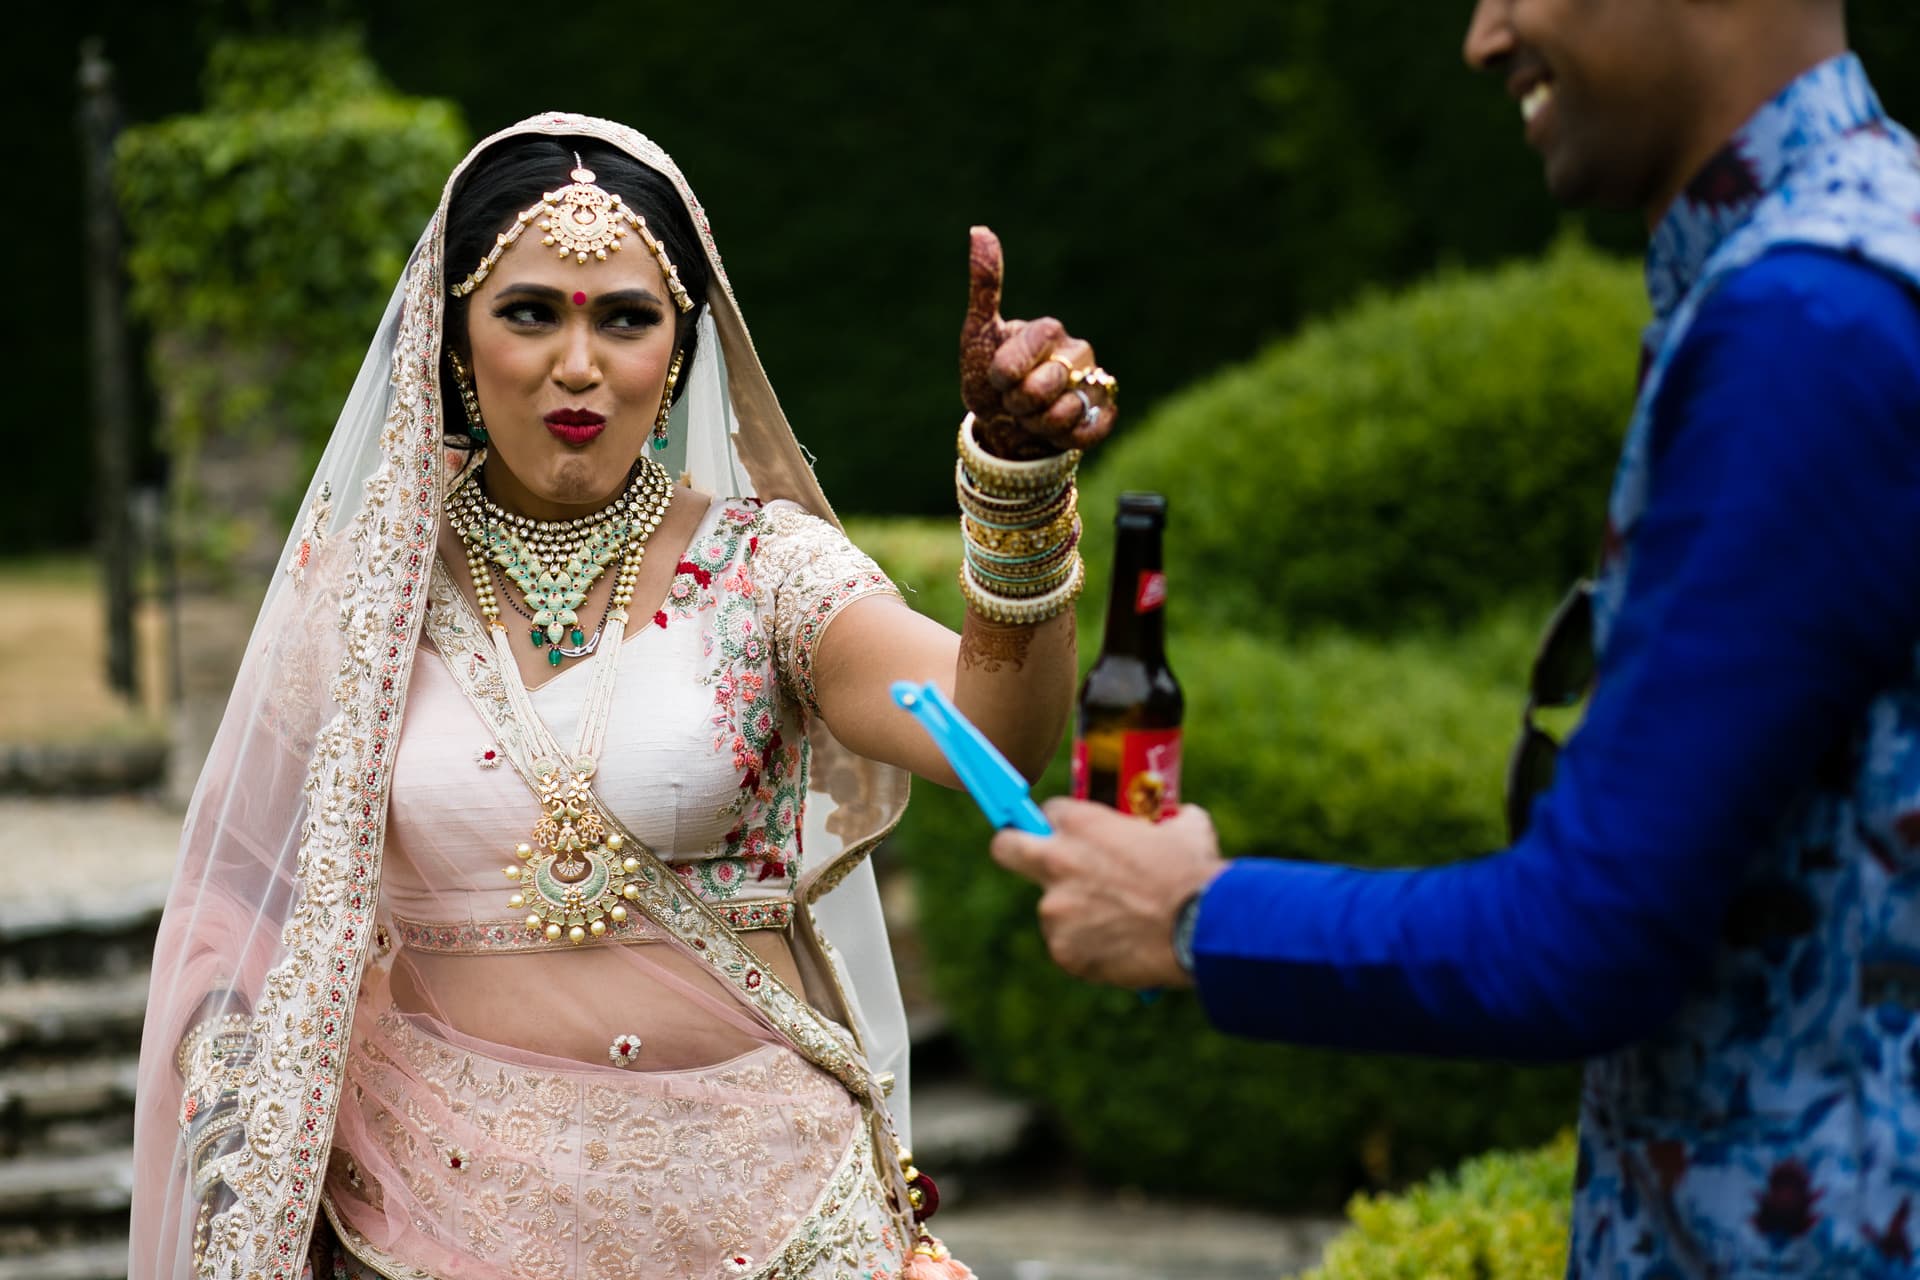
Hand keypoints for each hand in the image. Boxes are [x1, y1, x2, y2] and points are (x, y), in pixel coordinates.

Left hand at [960, 226, 1117, 457]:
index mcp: (1048, 329)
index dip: (1001, 378)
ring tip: (1033, 414)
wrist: (1005, 424)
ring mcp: (1094, 384)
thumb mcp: (978, 333)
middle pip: (1040, 390)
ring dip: (1038, 424)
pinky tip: (1056, 429)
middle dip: (1018, 404)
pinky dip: (1063, 437)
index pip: (1015, 364)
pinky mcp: (1104, 415)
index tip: (998, 376)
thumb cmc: (990, 376)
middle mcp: (1078, 352)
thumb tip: (979, 229)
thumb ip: (985, 286)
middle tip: (1015, 398)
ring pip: (1063, 414)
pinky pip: (1085, 432)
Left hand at [990, 799, 1226, 989]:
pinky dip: (1090, 951)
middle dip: (1014, 850)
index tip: (1078, 838)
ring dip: (1076, 916)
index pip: (1050, 813)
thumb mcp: (1187, 828)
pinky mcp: (1062, 950)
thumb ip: (1169, 819)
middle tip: (1037, 863)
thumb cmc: (1197, 874)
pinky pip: (1069, 947)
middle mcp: (1057, 862)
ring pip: (1052, 910)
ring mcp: (1055, 910)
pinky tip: (1123, 949)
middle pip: (1005, 847)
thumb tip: (1178, 818)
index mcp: (1082, 825)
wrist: (1201, 928)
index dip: (1066, 826)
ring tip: (1121, 925)